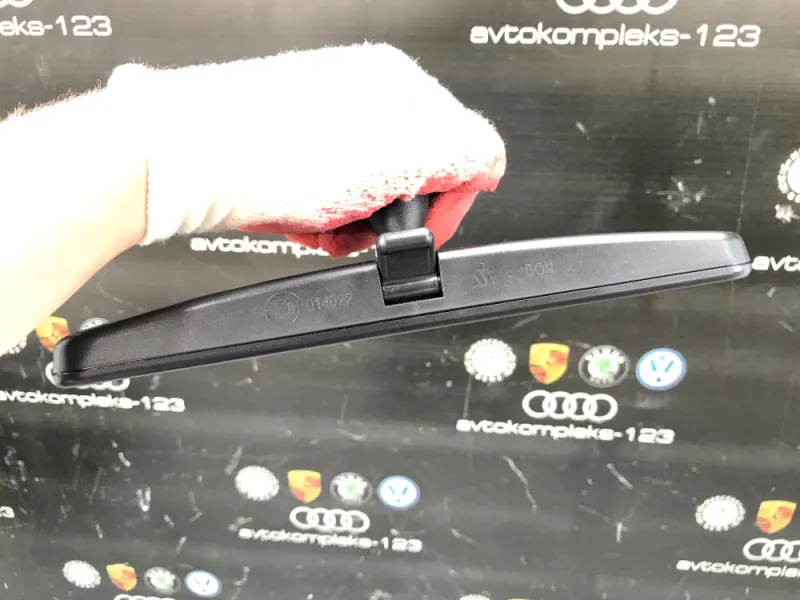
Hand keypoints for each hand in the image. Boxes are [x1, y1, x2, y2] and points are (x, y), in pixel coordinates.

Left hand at [106, 42, 505, 256]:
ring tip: (323, 223)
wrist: (180, 160)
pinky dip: (325, 215)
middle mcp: (366, 95)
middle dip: (392, 215)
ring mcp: (329, 119)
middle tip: (361, 227)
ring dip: (355, 220)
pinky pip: (333, 191)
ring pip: (372, 190)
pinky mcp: (297, 145)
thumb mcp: (391, 161)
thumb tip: (492, 164)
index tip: (422, 230)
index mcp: (402, 86)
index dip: (448, 204)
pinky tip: (302, 217)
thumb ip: (462, 157)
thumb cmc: (269, 154)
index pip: (466, 151)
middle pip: (414, 176)